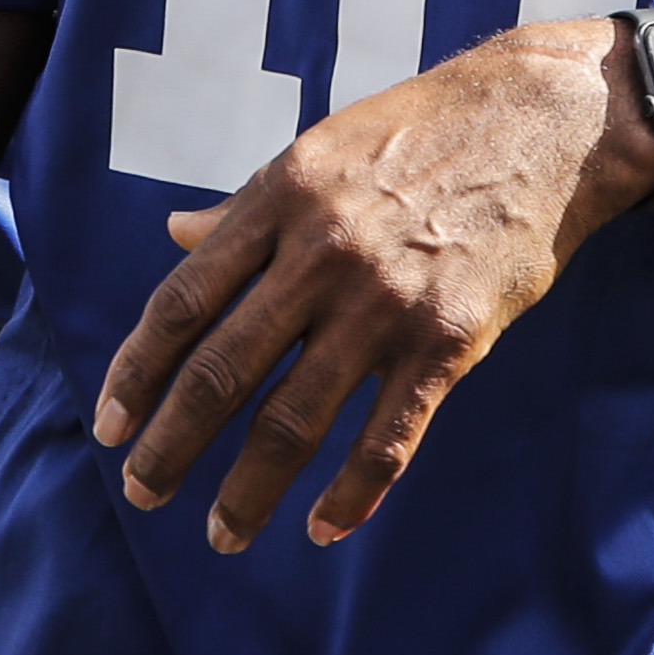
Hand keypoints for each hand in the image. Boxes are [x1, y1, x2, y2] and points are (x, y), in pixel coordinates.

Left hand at [93, 17, 653, 554]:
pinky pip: (387, 436)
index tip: (111, 423)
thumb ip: (246, 206)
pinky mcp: (447, 340)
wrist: (542, 122)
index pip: (184, 301)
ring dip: (248, 488)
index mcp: (280, 200)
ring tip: (222, 533)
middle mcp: (321, 253)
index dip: (138, 369)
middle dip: (173, 445)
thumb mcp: (319, 149)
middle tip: (141, 492)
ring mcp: (384, 301)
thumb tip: (175, 233)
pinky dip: (352, 493)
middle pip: (223, 370)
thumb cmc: (421, 131)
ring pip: (294, 418)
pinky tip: (322, 527)